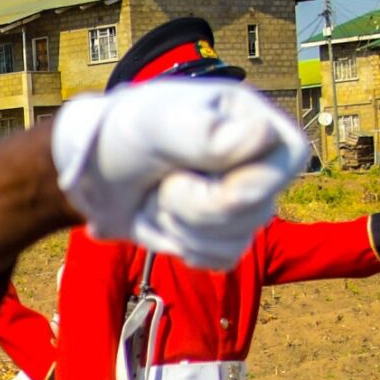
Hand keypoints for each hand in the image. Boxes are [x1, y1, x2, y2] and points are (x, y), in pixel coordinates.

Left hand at [50, 79, 309, 269]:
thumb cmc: (124, 133)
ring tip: (158, 197)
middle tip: (161, 183)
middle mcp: (260, 160)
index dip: (231, 184)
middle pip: (256, 211)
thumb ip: (203, 132)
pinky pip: (223, 258)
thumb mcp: (154, 122)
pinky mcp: (225, 231)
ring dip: (182, 227)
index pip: (287, 163)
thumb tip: (260, 138)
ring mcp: (246, 198)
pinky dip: (183, 246)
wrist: (92, 171)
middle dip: (193, 207)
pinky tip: (164, 220)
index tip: (178, 170)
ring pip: (237, 240)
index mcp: (256, 121)